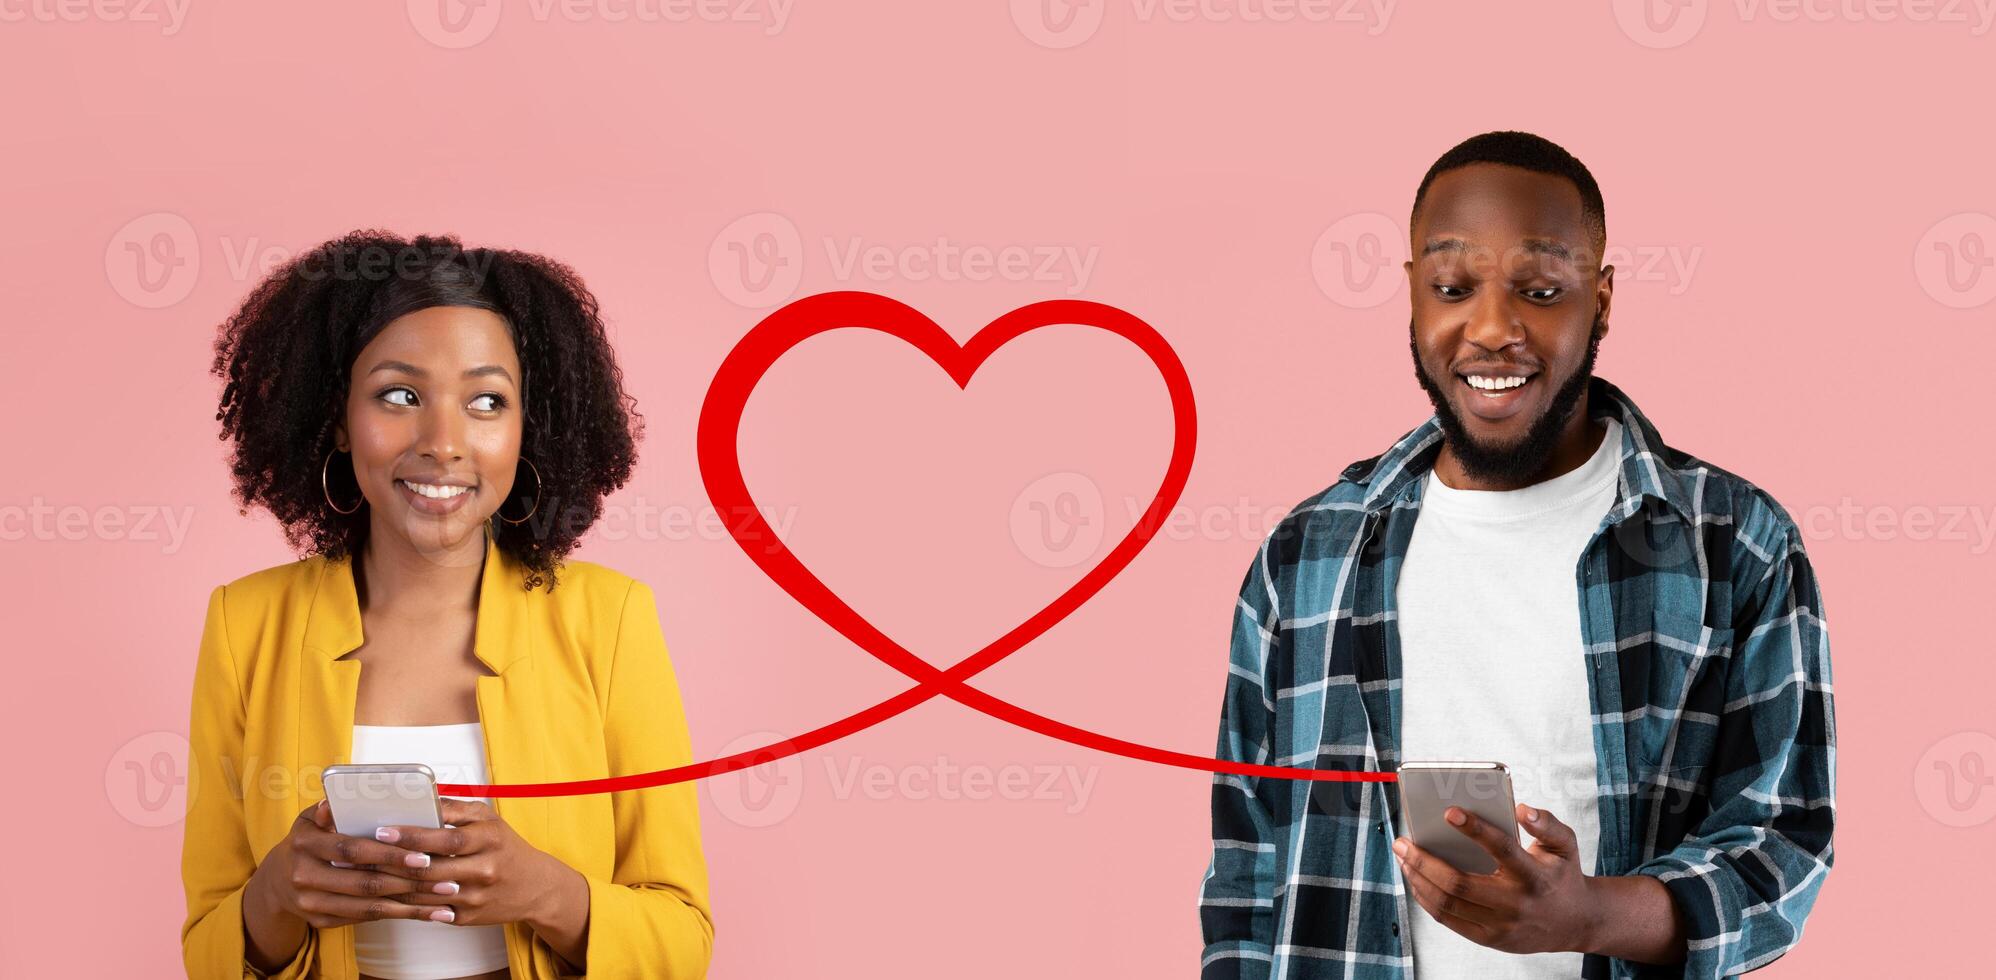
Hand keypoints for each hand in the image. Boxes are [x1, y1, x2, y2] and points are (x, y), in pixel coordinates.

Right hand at [250, 799, 449, 927]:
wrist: (276, 881)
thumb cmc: (308, 841)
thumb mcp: (310, 820)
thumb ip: (328, 809)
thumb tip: (336, 800)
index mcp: (305, 844)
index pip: (352, 850)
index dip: (388, 854)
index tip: (423, 856)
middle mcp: (304, 876)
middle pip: (365, 883)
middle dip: (409, 882)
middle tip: (446, 880)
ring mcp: (310, 903)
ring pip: (368, 907)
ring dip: (410, 905)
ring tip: (443, 901)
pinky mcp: (320, 921)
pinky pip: (364, 919)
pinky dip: (397, 915)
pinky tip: (424, 912)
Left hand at [362, 798, 570, 926]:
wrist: (535, 886)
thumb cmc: (504, 846)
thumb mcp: (488, 820)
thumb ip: (456, 809)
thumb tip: (422, 797)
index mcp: (489, 839)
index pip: (445, 838)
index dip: (412, 835)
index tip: (383, 829)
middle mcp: (484, 869)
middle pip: (430, 868)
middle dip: (392, 861)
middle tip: (359, 855)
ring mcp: (476, 897)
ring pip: (425, 893)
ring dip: (392, 884)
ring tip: (364, 873)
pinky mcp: (468, 917)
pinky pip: (430, 910)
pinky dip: (405, 902)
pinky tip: (384, 894)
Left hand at [1392, 803, 1598, 954]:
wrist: (1576, 922)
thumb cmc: (1561, 874)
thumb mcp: (1564, 845)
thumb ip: (1546, 824)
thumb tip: (1521, 810)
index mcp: (1534, 875)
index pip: (1502, 849)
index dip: (1475, 829)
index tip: (1448, 811)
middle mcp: (1517, 903)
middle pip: (1460, 884)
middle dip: (1423, 860)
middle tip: (1402, 841)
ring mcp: (1501, 925)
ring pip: (1448, 904)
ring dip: (1418, 879)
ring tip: (1403, 857)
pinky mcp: (1490, 939)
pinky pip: (1449, 920)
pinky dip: (1427, 899)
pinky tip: (1415, 879)